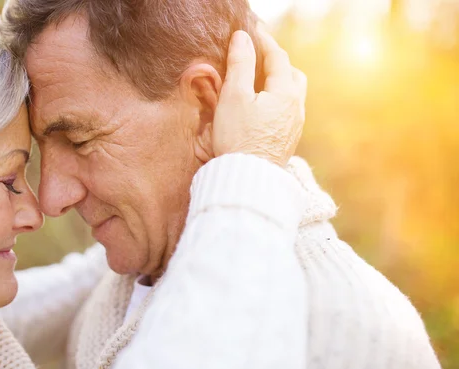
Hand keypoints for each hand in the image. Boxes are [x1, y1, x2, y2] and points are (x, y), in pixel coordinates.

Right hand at [212, 29, 306, 166]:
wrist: (248, 179)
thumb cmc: (238, 138)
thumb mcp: (234, 96)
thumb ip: (240, 64)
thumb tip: (243, 38)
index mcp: (285, 93)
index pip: (277, 58)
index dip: (265, 41)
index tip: (253, 30)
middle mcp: (296, 108)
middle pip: (293, 75)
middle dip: (277, 62)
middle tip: (259, 56)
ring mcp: (294, 127)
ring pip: (292, 95)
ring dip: (279, 83)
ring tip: (261, 82)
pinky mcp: (287, 142)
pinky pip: (288, 112)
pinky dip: (277, 101)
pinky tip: (262, 109)